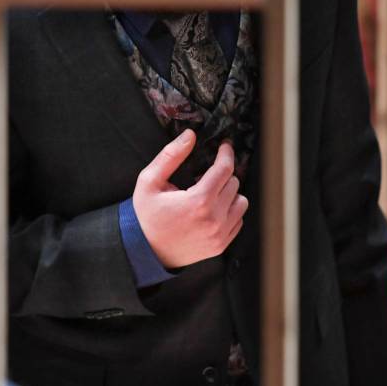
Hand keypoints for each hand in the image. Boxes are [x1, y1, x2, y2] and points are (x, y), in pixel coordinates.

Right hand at [132, 129, 248, 268]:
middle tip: (206, 175)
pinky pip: (238, 221)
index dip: (226, 153)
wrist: (145, 251)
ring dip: (229, 193)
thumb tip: (190, 135)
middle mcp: (214, 219)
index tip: (224, 146)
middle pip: (234, 183)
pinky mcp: (221, 245)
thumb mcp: (149, 181)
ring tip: (211, 193)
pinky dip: (230, 212)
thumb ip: (170, 156)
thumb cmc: (146, 215)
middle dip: (222, 174)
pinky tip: (212, 210)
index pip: (225, 169)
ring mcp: (219, 235)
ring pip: (241, 202)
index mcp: (198, 201)